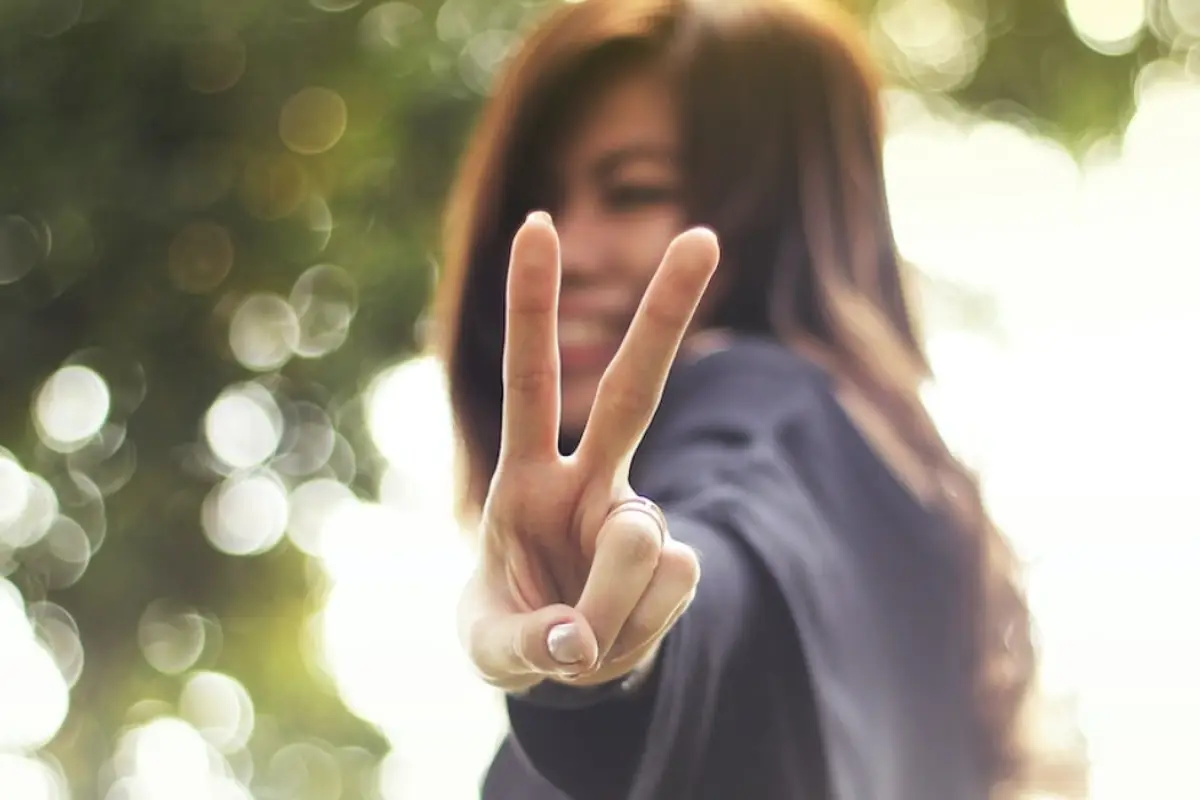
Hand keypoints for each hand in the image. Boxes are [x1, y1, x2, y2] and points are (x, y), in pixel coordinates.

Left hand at [457, 211, 719, 692]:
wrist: (568, 665)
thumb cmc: (515, 630)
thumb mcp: (493, 646)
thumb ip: (526, 643)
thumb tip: (581, 640)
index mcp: (528, 476)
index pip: (531, 381)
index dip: (532, 307)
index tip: (538, 223)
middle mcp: (592, 480)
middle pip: (634, 390)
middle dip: (666, 314)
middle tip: (703, 236)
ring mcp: (640, 518)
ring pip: (640, 540)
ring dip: (606, 604)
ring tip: (580, 636)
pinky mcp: (679, 562)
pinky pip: (669, 588)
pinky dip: (634, 630)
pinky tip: (615, 635)